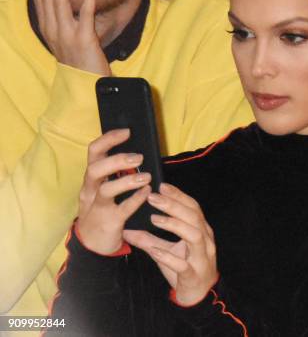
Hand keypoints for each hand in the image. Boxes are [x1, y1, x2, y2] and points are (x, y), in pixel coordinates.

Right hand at [32, 0, 110, 74]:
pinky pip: (85, 14)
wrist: (87, 85)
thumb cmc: (80, 62)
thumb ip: (64, 21)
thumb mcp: (67, 39)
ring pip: (60, 1)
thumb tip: (64, 2)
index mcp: (48, 28)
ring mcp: (67, 34)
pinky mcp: (84, 39)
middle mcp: (53, 30)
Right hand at [77, 129, 151, 253]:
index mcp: (91, 179)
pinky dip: (136, 200)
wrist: (93, 246)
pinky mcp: (109, 222)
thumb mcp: (104, 190)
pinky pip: (122, 209)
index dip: (109, 139)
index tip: (127, 131)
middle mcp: (91, 191)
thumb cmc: (103, 211)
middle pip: (95, 169)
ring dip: (127, 181)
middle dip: (116, 160)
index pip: (94, 152)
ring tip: (146, 177)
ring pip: (106, 190)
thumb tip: (137, 154)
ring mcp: (98, 207)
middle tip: (138, 158)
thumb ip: (115, 173)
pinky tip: (147, 193)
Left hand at [122, 183, 217, 305]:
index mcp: (201, 231)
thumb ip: (149, 240)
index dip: (178, 195)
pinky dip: (168, 256)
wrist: (198, 297)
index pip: (193, 207)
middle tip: (153, 197)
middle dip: (173, 205)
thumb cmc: (184, 270)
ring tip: (154, 219)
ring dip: (174, 225)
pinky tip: (155, 250)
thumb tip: (127, 230)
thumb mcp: (165, 252)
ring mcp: (201, 258)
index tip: (161, 185)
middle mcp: (205, 241)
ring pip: (194, 236)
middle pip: (193, 217)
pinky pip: (183, 264)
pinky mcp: (193, 275)